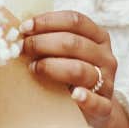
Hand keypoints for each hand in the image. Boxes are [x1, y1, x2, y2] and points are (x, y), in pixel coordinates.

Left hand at [21, 10, 118, 127]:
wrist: (94, 106)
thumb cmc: (73, 70)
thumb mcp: (68, 51)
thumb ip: (52, 38)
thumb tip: (21, 29)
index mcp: (98, 37)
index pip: (75, 21)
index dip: (48, 21)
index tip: (24, 27)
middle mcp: (105, 56)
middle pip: (74, 43)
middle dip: (43, 43)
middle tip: (22, 48)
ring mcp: (107, 81)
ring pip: (80, 70)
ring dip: (52, 67)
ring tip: (33, 68)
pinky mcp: (105, 106)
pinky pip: (98, 102)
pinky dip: (86, 99)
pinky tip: (74, 95)